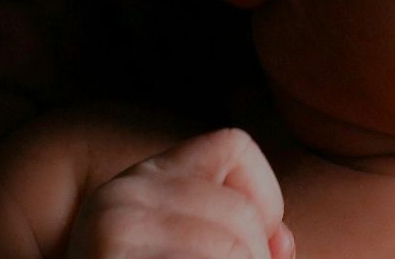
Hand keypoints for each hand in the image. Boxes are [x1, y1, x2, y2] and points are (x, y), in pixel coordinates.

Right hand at [69, 130, 293, 258]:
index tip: (246, 247)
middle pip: (242, 211)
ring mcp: (113, 229)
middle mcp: (120, 194)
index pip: (233, 146)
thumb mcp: (184, 255)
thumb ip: (234, 241)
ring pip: (233, 246)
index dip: (262, 197)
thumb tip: (281, 242)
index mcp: (138, 183)